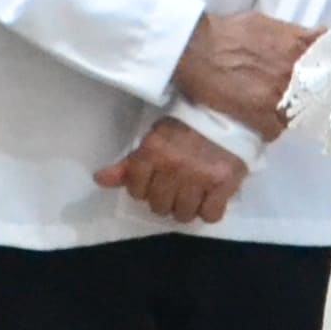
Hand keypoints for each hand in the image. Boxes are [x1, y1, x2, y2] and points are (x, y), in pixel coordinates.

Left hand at [96, 118, 247, 225]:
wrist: (230, 113)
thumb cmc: (188, 125)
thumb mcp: (154, 138)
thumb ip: (128, 164)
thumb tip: (99, 180)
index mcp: (153, 151)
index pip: (136, 190)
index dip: (144, 188)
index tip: (155, 179)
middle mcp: (174, 167)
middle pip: (159, 207)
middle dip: (165, 199)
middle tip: (175, 185)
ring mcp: (200, 177)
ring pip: (183, 215)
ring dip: (186, 207)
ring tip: (193, 192)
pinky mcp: (224, 185)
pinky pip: (210, 216)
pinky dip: (209, 210)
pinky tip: (210, 197)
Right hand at [170, 10, 316, 140]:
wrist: (195, 48)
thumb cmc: (227, 32)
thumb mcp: (266, 22)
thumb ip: (294, 34)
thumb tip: (317, 35)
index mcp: (298, 46)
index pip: (330, 64)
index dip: (328, 73)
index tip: (326, 79)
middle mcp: (294, 73)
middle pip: (316, 94)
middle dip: (309, 96)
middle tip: (299, 98)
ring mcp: (279, 96)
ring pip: (296, 114)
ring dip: (288, 114)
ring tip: (275, 110)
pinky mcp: (261, 117)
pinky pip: (275, 130)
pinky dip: (270, 128)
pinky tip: (260, 121)